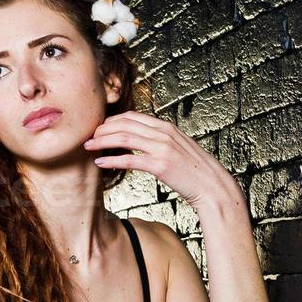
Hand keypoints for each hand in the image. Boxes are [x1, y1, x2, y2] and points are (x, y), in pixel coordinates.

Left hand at [83, 110, 233, 207]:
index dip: (112, 120)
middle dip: (102, 128)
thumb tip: (144, 140)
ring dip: (102, 141)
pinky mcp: (160, 165)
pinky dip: (111, 160)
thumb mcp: (179, 147)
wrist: (212, 186)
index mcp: (167, 127)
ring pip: (123, 138)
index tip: (100, 128)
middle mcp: (163, 133)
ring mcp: (162, 148)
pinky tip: (100, 163)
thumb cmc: (195, 170)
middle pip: (124, 123)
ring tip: (88, 146)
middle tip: (89, 136)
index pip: (133, 116)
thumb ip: (161, 140)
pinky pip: (129, 160)